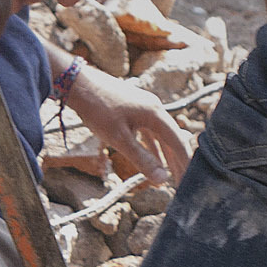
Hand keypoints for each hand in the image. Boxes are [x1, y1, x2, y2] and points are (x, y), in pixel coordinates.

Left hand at [64, 64, 192, 185]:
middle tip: (182, 183)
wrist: (77, 83)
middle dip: (178, 162)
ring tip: (170, 175)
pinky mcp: (133, 108)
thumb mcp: (119, 139)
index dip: (185, 163)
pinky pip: (149, 131)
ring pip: (161, 136)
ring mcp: (144, 107)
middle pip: (173, 139)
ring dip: (165, 156)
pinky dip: (153, 147)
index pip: (178, 142)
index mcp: (155, 114)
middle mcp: (154, 108)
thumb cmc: (97, 109)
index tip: (189, 180)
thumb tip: (162, 179)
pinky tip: (154, 159)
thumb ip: (142, 159)